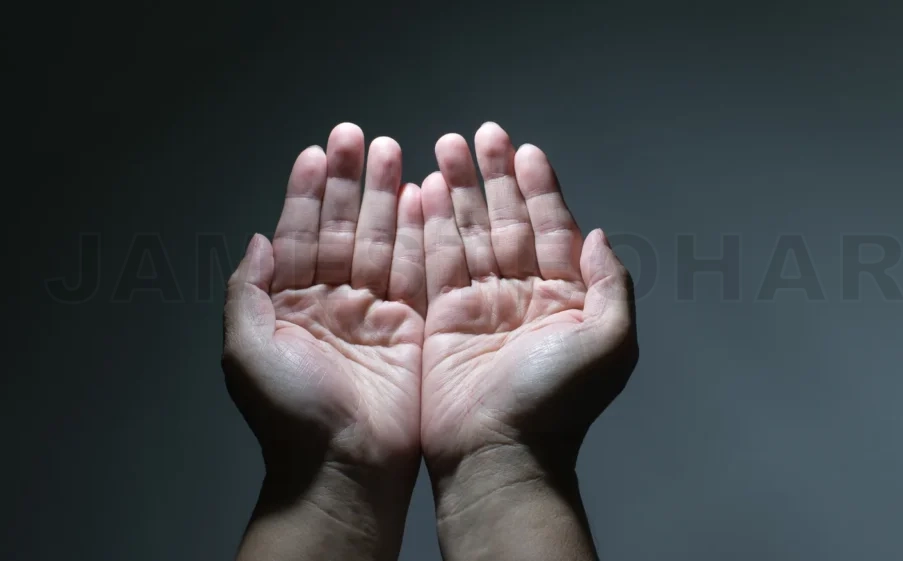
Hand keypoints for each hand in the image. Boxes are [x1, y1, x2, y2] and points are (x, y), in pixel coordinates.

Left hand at [221, 124, 424, 560]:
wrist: (343, 468)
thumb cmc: (290, 416)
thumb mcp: (245, 351)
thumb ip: (247, 291)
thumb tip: (258, 240)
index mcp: (289, 305)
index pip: (298, 235)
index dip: (307, 192)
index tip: (318, 151)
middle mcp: (330, 302)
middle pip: (342, 227)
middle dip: (349, 181)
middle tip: (358, 136)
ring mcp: (372, 313)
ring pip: (380, 241)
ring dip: (384, 196)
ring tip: (392, 151)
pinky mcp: (411, 327)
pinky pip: (415, 270)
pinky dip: (418, 233)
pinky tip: (419, 197)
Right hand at [419, 122, 638, 559]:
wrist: (499, 455)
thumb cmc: (556, 404)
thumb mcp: (609, 342)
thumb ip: (610, 284)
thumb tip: (599, 234)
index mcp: (566, 296)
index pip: (551, 227)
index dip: (538, 187)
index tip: (524, 150)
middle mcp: (524, 295)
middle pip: (506, 220)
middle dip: (493, 176)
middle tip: (478, 135)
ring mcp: (482, 305)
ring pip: (468, 233)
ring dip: (458, 191)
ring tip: (443, 148)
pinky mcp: (443, 319)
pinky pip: (436, 261)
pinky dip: (429, 226)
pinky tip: (423, 191)